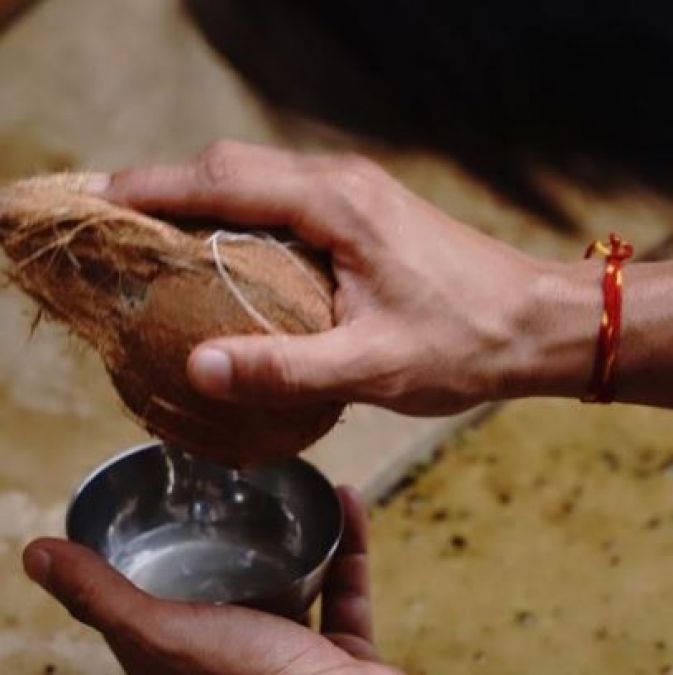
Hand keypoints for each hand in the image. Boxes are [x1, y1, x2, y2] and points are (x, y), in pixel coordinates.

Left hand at [23, 487, 397, 674]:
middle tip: (240, 487)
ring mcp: (297, 657)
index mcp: (189, 663)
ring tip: (295, 485)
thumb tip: (35, 551)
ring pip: (297, 583)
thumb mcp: (163, 635)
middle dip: (240, 539)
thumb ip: (103, 598)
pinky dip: (349, 542)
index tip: (167, 503)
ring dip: (300, 532)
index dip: (159, 557)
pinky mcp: (343, 649)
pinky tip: (346, 497)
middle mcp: (240, 660)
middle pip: (235, 589)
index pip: (162, 606)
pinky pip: (347, 585)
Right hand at [90, 141, 545, 415]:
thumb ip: (286, 368)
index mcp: (336, 204)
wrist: (537, 323)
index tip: (102, 202)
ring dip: (207, 202)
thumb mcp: (374, 365)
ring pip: (260, 181)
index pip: (224, 180)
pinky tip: (231, 255)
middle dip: (171, 189)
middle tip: (122, 226)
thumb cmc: (467, 342)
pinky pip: (286, 202)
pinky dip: (244, 218)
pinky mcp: (366, 216)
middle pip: (234, 168)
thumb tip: (201, 367)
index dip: (156, 188)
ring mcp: (356, 195)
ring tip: (162, 240)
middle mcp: (341, 183)